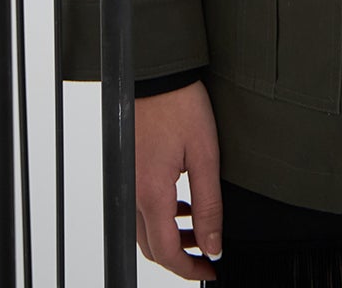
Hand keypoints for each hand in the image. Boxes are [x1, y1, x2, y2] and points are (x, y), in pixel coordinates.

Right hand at [134, 80, 223, 280]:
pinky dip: (161, 218)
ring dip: (171, 238)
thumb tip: (212, 244)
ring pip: (145, 229)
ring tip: (199, 229)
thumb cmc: (179, 104)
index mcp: (152, 193)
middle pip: (152, 247)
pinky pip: (141, 208)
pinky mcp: (129, 170)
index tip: (211, 270)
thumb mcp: (205, 155)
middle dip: (180, 257)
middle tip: (208, 255)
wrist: (156, 73)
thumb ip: (209, 206)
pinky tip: (182, 205)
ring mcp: (128, 182)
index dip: (190, 269)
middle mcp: (133, 193)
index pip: (166, 252)